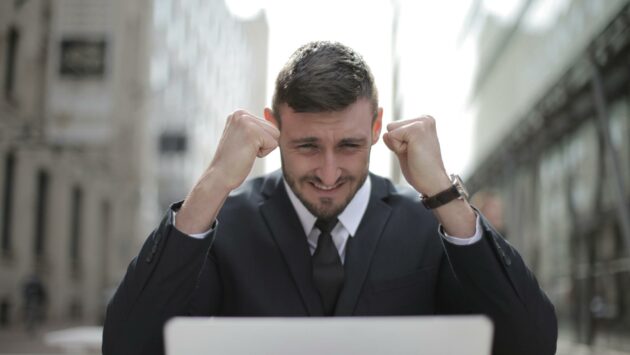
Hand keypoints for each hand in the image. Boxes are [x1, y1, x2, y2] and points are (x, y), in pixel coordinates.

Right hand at [176, 110, 278, 233]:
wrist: (219, 176)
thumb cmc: (233, 160)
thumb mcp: (246, 138)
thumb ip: (259, 125)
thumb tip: (270, 109)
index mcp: (238, 113)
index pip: (268, 125)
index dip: (260, 141)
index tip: (242, 146)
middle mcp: (241, 113)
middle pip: (273, 129)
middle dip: (263, 144)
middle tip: (243, 150)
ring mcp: (246, 121)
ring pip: (275, 135)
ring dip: (264, 148)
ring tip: (245, 151)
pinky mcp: (253, 132)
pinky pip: (274, 144)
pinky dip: (263, 153)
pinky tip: (247, 154)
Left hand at [382, 115, 450, 195]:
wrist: (433, 182)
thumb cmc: (421, 169)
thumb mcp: (404, 151)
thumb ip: (395, 140)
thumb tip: (385, 134)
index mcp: (424, 121)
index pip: (395, 127)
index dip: (398, 143)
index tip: (414, 152)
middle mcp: (425, 118)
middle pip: (391, 126)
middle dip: (397, 143)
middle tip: (414, 154)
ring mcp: (422, 122)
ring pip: (390, 130)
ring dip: (398, 146)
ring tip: (414, 153)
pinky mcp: (416, 129)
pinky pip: (391, 136)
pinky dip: (398, 148)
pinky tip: (413, 153)